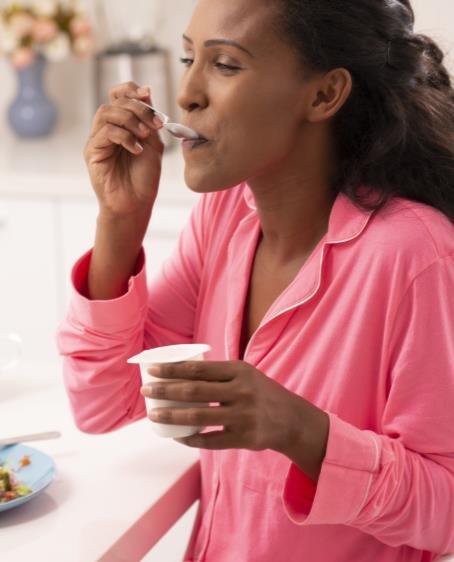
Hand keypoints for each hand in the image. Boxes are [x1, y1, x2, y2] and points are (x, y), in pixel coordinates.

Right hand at [84, 81, 164, 219]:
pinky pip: (105, 132)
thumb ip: (150, 120)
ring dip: (130, 120)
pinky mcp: (91, 152)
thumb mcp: (153, 143)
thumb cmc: (144, 177)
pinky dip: (125, 137)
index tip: (148, 94)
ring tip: (145, 136)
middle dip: (138, 108)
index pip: (119, 94)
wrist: (136, 203)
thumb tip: (146, 90)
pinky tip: (137, 150)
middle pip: (115, 101)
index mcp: (122, 124)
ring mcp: (97, 139)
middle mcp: (106, 128)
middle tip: (154, 124)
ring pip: (107, 112)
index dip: (131, 90)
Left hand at [140, 360, 328, 478]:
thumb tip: (180, 372)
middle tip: (146, 391)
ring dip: (171, 416)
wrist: (292, 420)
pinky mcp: (244, 438)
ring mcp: (243, 416)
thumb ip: (219, 374)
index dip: (172, 369)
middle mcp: (241, 391)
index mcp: (239, 371)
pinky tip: (177, 436)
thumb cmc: (261, 393)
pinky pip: (210, 440)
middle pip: (194, 390)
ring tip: (154, 415)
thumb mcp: (246, 375)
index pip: (198, 368)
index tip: (152, 371)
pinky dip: (190, 439)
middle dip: (165, 391)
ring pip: (198, 416)